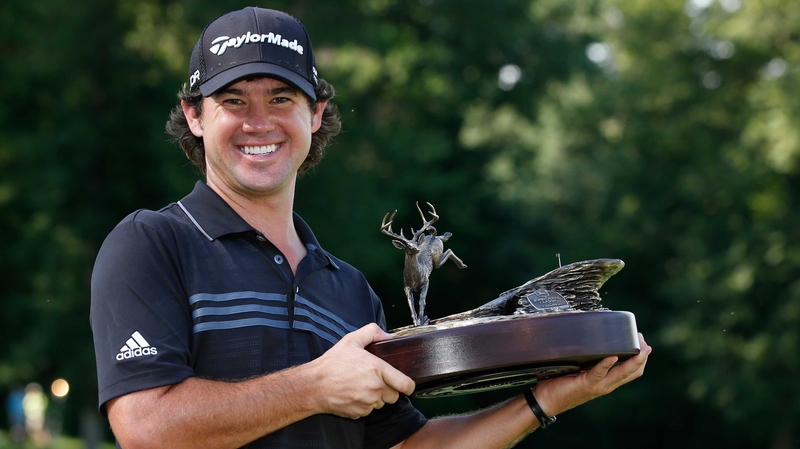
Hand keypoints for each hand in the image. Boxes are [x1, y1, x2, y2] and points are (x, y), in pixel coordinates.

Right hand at [310, 323, 414, 418]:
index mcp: (377, 369)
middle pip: (394, 395)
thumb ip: (372, 333)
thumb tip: (388, 337)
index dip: (408, 385)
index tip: (406, 384)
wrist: (314, 385)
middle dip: (388, 389)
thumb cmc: (332, 363)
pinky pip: (369, 410)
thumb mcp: (351, 340)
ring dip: (376, 397)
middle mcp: (375, 388)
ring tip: (361, 386)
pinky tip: (354, 394)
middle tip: (375, 380)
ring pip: (381, 403)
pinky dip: (365, 404)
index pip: (405, 384)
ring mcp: (367, 402)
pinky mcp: (359, 413)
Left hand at [533, 333, 650, 416]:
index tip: (642, 342)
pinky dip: (606, 364)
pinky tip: (612, 356)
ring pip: (621, 373)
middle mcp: (606, 384)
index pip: (632, 371)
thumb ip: (589, 358)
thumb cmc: (560, 383)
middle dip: (641, 356)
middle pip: (633, 372)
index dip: (641, 357)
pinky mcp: (586, 384)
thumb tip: (591, 338)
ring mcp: (597, 386)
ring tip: (639, 348)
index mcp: (607, 381)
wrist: (546, 401)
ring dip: (632, 360)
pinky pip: (598, 373)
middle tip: (644, 342)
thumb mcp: (580, 368)